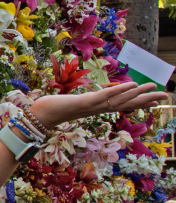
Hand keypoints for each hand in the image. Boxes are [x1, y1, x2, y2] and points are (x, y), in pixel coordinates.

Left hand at [30, 81, 167, 128]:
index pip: (122, 105)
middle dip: (146, 100)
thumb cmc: (53, 110)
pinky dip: (120, 91)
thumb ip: (80, 102)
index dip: (138, 103)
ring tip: (155, 88)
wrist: (40, 116)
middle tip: (165, 96)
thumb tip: (87, 99)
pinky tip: (133, 85)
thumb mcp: (71, 104)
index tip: (154, 101)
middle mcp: (98, 109)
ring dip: (139, 94)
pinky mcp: (85, 102)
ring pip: (121, 100)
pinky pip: (106, 96)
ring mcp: (93, 106)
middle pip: (127, 104)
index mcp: (96, 109)